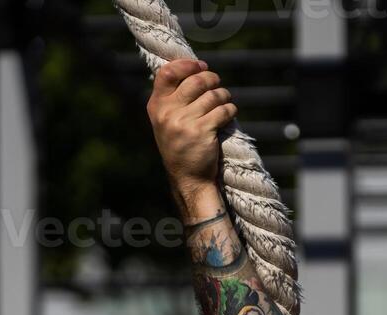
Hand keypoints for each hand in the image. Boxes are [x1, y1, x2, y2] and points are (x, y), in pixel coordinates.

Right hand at [146, 58, 234, 214]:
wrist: (187, 177)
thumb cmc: (180, 145)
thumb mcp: (166, 121)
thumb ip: (173, 98)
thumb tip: (193, 69)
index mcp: (156, 106)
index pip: (166, 73)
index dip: (186, 64)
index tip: (200, 65)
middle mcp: (167, 112)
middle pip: (195, 81)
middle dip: (211, 78)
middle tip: (217, 83)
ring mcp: (184, 122)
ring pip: (212, 95)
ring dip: (224, 95)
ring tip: (225, 100)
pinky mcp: (202, 132)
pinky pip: (222, 110)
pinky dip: (230, 110)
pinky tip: (229, 113)